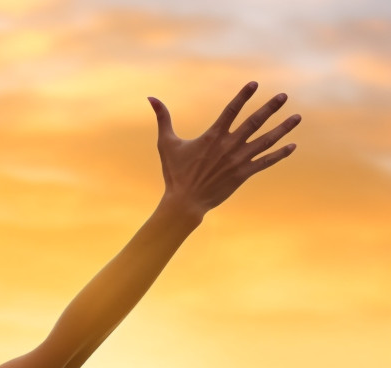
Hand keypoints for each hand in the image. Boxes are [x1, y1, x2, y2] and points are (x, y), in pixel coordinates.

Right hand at [148, 81, 299, 215]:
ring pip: (265, 141)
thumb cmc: (175, 173)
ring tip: (297, 117)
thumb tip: (151, 98)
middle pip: (255, 122)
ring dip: (282, 128)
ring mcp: (238, 160)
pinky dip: (279, 154)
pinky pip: (265, 162)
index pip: (231, 110)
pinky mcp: (243, 174)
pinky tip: (292, 146)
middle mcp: (229, 145)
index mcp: (213, 136)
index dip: (243, 96)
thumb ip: (163, 118)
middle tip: (284, 96)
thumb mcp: (166, 143)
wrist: (185, 202)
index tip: (255, 84)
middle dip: (271, 108)